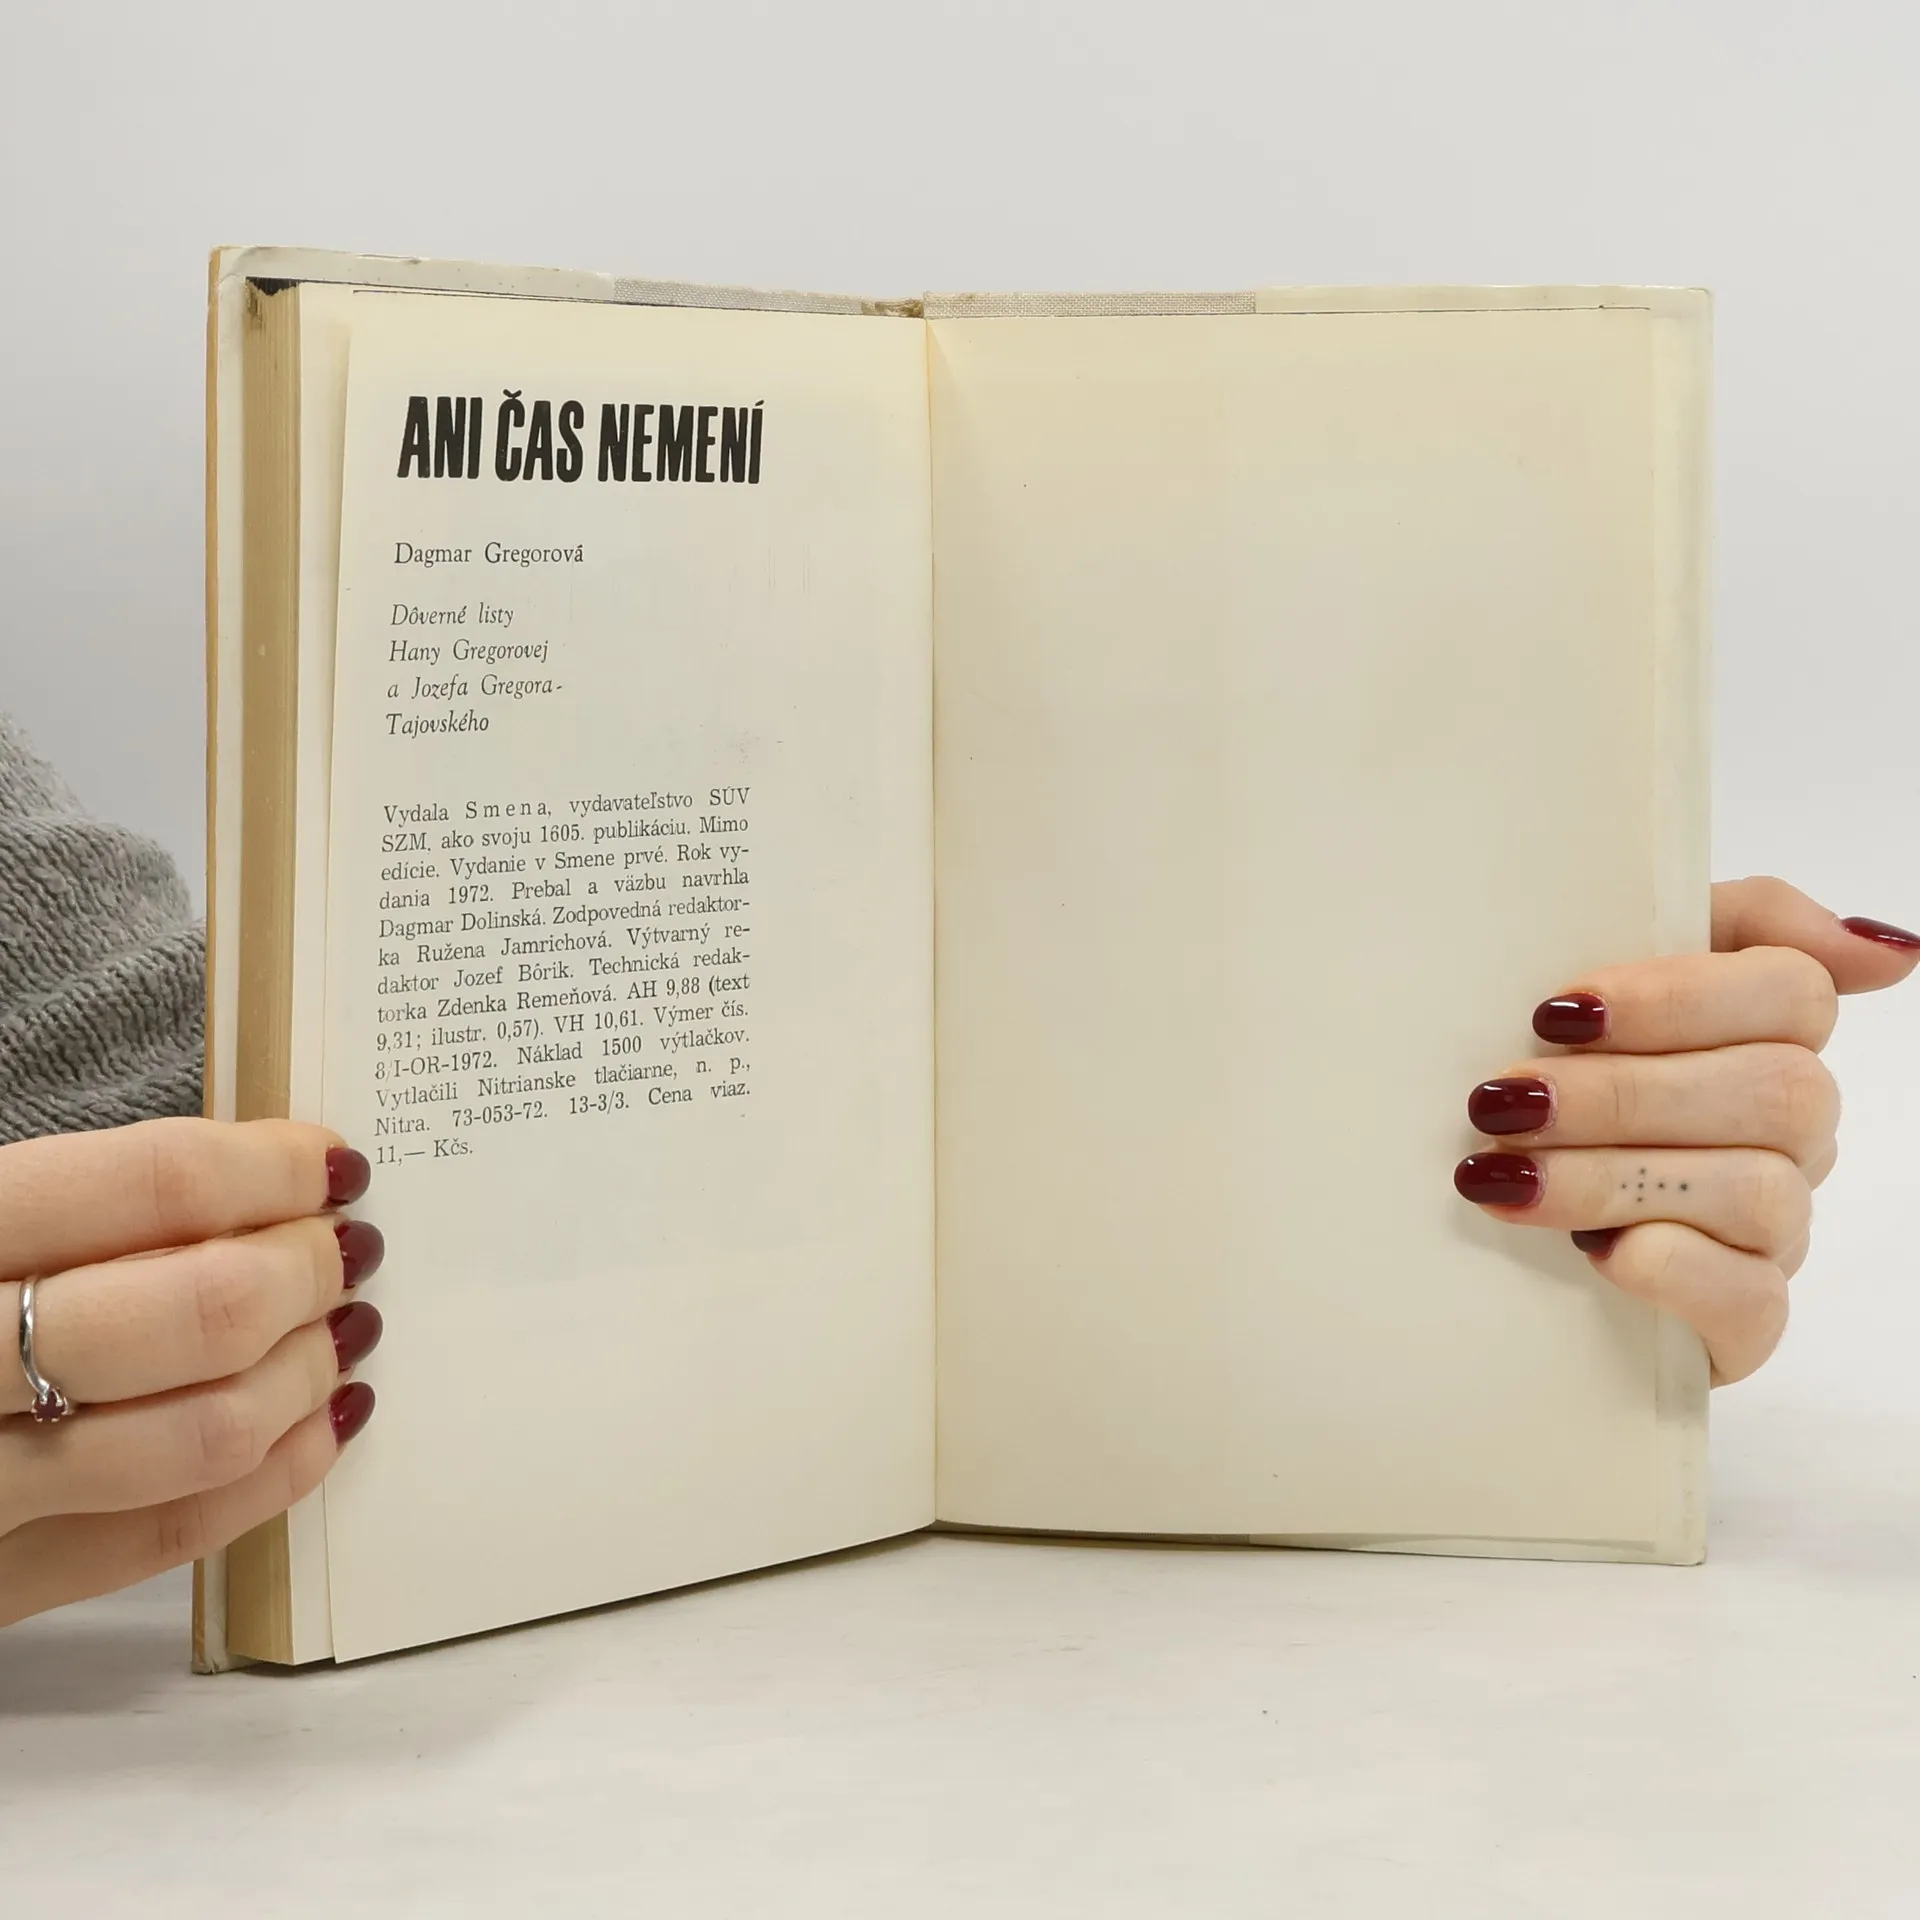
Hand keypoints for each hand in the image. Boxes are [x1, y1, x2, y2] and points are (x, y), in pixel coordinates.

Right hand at [0, 1118, 383, 1627]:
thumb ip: (64, 1202)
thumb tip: (248, 1174)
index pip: (146, 1184)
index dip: (270, 1167)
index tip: (332, 1162)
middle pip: (191, 1311)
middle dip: (303, 1272)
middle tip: (347, 1248)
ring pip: (200, 1433)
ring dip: (305, 1374)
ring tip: (343, 1330)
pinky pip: (160, 1542)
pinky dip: (270, 1479)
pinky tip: (319, 1426)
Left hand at [1454, 879, 1918, 1383]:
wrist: (1487, 1242)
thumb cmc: (1551, 1082)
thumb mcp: (1600, 985)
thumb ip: (1727, 925)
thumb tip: (1886, 952)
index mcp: (1764, 1036)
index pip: (1794, 990)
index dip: (1677, 997)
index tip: (1556, 1011)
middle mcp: (1791, 1132)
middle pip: (1778, 1091)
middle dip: (1623, 1094)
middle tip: (1504, 1101)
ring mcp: (1774, 1229)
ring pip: (1760, 1192)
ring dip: (1613, 1179)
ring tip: (1501, 1173)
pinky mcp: (1741, 1323)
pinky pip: (1752, 1301)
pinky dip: (1671, 1269)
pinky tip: (1593, 1251)